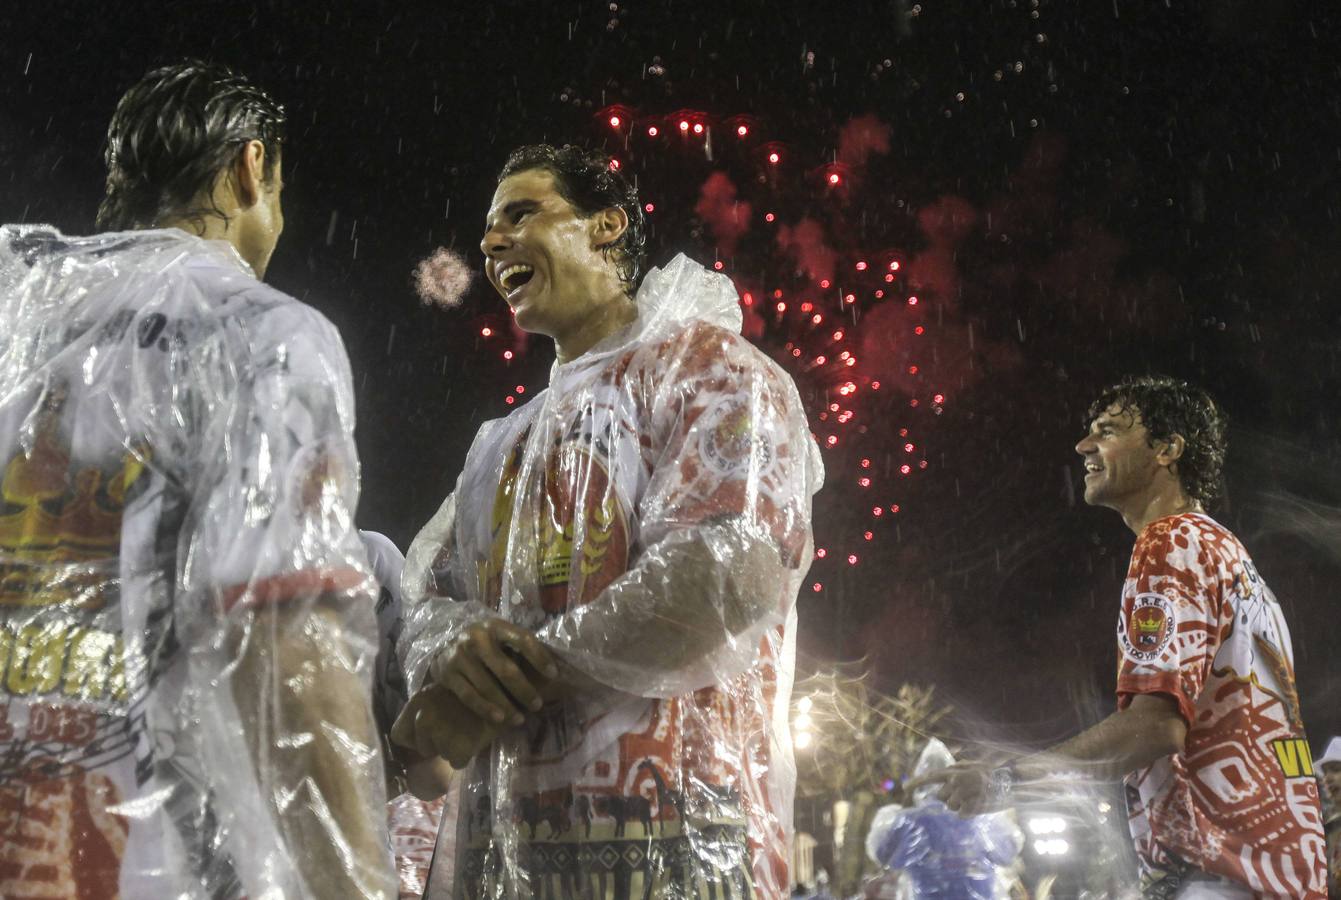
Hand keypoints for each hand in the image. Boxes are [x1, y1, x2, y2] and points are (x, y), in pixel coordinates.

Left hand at [390, 683, 499, 768]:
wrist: (504, 690)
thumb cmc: (472, 692)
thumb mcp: (439, 696)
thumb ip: (425, 713)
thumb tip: (416, 738)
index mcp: (417, 701)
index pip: (399, 735)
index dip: (414, 739)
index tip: (430, 735)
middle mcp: (424, 716)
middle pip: (422, 748)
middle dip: (436, 745)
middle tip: (456, 729)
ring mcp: (441, 732)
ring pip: (440, 755)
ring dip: (453, 749)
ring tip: (467, 730)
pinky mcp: (459, 746)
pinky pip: (457, 762)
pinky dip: (467, 755)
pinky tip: (476, 738)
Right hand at [429, 618, 557, 726]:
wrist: (443, 646)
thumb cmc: (484, 644)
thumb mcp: (500, 637)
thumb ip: (519, 648)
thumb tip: (552, 671)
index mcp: (495, 626)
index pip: (522, 639)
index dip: (539, 657)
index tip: (553, 674)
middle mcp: (476, 638)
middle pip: (505, 669)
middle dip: (524, 690)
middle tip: (537, 705)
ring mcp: (459, 656)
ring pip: (488, 686)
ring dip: (507, 706)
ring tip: (521, 719)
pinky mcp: (448, 674)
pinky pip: (470, 696)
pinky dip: (486, 709)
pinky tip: (500, 719)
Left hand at [905, 762, 996, 816]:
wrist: (1011, 783)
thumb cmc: (991, 775)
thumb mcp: (971, 766)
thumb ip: (955, 770)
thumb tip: (942, 777)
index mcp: (954, 771)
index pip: (930, 777)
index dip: (916, 782)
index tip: (904, 788)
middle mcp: (956, 781)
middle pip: (941, 797)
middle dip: (950, 798)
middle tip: (965, 793)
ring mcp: (963, 795)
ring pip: (951, 807)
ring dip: (960, 805)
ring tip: (974, 798)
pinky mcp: (971, 807)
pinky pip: (962, 814)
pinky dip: (968, 812)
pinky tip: (978, 805)